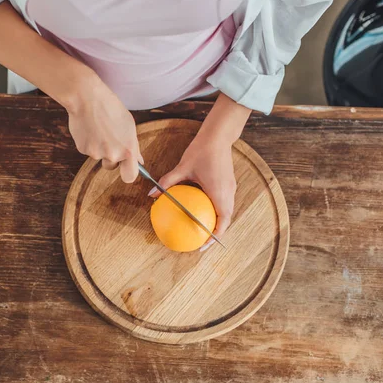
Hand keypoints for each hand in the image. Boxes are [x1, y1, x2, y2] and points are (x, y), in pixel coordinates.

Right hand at [67, 79, 142, 182]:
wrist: (87, 98)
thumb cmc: (110, 108)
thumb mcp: (129, 125)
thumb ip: (134, 146)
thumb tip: (139, 161)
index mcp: (128, 149)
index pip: (130, 176)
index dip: (127, 173)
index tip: (126, 169)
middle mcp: (112, 154)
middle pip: (112, 167)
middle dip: (111, 158)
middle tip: (109, 140)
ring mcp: (96, 153)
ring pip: (99, 157)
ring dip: (99, 148)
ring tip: (99, 129)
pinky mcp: (83, 149)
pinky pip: (88, 151)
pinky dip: (89, 142)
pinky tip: (90, 128)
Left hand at [149, 133, 235, 250]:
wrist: (218, 136)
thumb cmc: (201, 151)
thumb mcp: (182, 168)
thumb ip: (168, 182)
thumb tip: (151, 194)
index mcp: (219, 194)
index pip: (222, 223)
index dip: (214, 238)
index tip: (203, 245)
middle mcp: (228, 193)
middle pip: (225, 220)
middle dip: (214, 234)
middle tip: (200, 241)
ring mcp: (231, 188)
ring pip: (226, 212)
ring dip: (216, 222)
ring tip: (202, 228)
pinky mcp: (229, 183)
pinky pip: (224, 202)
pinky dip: (216, 210)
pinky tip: (202, 208)